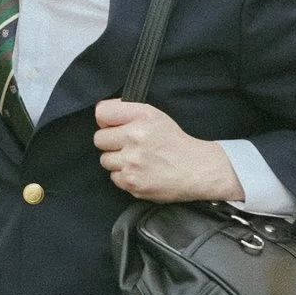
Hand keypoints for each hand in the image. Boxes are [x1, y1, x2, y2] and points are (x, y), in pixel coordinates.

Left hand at [94, 99, 246, 203]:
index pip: (101, 112)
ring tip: (135, 160)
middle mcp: (134, 137)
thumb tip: (101, 115)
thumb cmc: (175, 141)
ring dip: (117, 160)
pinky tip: (140, 172)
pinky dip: (124, 176)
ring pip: (105, 159)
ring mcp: (132, 162)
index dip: (106, 120)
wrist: (196, 169)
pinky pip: (114, 177)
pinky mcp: (132, 183)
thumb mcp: (155, 115)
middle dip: (111, 142)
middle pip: (99, 139)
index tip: (113, 126)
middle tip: (127, 145)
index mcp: (141, 116)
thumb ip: (128, 111)